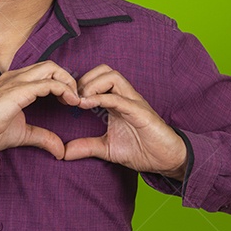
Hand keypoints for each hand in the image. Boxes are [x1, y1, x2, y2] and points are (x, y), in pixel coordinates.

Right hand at [0, 60, 79, 159]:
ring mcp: (16, 81)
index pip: (45, 72)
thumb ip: (42, 137)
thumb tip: (60, 150)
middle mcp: (16, 76)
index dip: (62, 83)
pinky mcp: (18, 90)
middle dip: (69, 79)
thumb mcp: (22, 134)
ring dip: (68, 82)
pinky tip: (70, 102)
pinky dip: (64, 90)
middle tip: (76, 99)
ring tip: (75, 100)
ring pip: (51, 68)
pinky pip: (48, 83)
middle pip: (51, 65)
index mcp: (15, 82)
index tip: (70, 102)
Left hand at [64, 64, 186, 176]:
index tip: (65, 101)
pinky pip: (119, 97)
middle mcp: (125, 97)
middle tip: (72, 98)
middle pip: (104, 70)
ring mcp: (134, 102)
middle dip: (85, 79)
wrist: (166, 160)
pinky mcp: (141, 112)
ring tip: (80, 101)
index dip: (78, 85)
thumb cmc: (141, 150)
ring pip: (112, 76)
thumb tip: (64, 152)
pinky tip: (86, 105)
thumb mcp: (107, 148)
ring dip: (92, 84)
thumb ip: (87, 147)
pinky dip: (101, 98)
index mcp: (116, 101)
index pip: (97, 78)